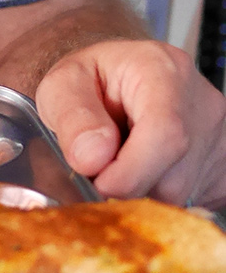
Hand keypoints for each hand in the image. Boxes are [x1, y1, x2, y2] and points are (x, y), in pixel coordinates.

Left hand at [35, 38, 225, 204]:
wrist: (118, 79)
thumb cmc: (92, 80)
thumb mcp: (63, 84)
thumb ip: (72, 117)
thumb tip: (92, 158)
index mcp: (162, 70)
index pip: (165, 133)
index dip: (130, 171)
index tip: (99, 183)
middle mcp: (200, 102)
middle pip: (171, 175)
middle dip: (127, 186)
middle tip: (99, 171)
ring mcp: (217, 137)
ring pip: (180, 195)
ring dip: (141, 193)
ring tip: (121, 164)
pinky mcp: (221, 167)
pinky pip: (192, 202)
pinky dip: (160, 199)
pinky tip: (143, 173)